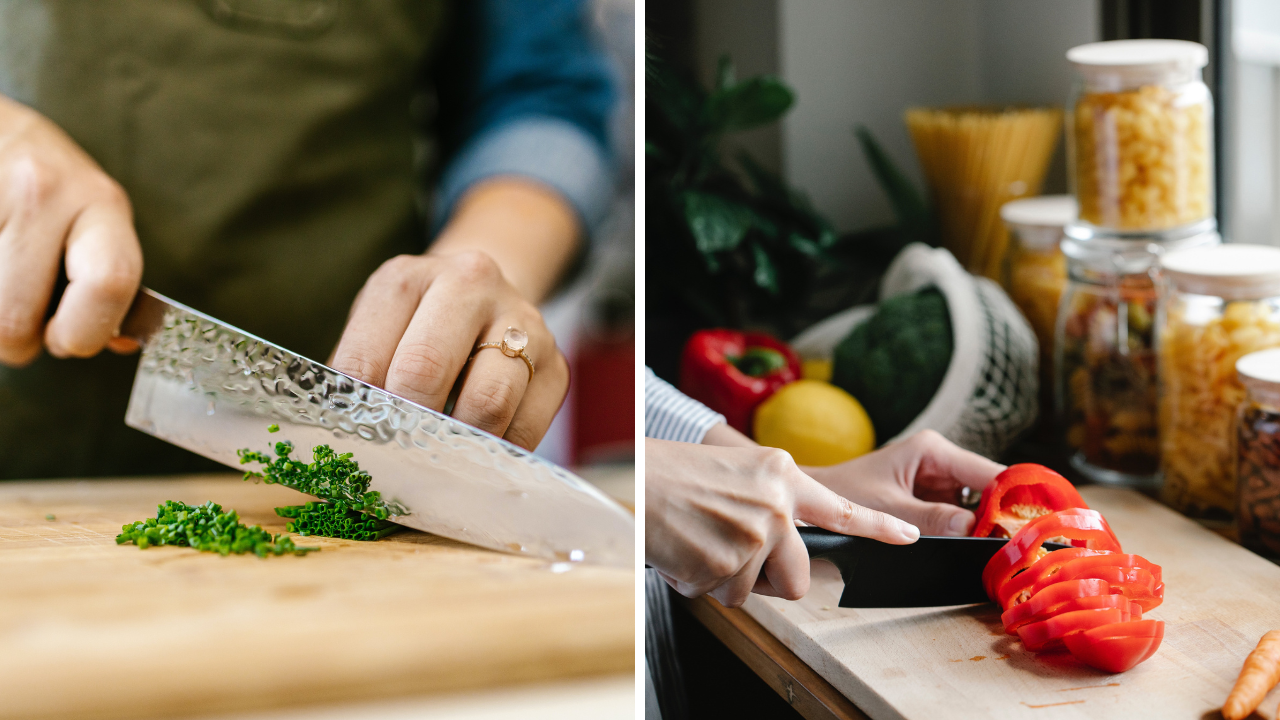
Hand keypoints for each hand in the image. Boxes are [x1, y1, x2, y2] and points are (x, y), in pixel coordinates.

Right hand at [0, 95, 141, 366]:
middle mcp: (43, 191)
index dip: (83, 332)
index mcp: (100, 202)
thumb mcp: (93, 219)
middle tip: (16, 318)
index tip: (65, 340)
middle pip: (12, 319)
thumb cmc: (47, 185)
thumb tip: (118, 343)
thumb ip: (106, 281)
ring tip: (0, 285)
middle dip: (13, 340)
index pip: (109, 282)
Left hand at [330, 250, 567, 449]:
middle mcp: (468, 284)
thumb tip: (345, 442)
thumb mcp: (379, 331)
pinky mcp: (557, 366)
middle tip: (397, 457)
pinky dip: (496, 452)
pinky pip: (525, 428)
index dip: (356, 413)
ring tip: (439, 458)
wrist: (488, 300)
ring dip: (457, 444)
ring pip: (487, 403)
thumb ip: (360, 377)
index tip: (356, 446)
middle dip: (405, 426)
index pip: (365, 359)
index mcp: (406, 279)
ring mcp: (521, 323)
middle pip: (425, 371)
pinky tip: (478, 450)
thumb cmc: (418, 328)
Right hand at [645, 438, 919, 607]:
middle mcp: (777, 504)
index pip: (841, 508)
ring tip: (696, 542)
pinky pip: (719, 594)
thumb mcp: (734, 471)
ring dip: (722, 578)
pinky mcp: (729, 562)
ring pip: (752, 590)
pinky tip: (682, 550)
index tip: (909, 536)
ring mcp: (756, 535)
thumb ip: (768, 501)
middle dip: (770, 581)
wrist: (632, 478)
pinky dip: (696, 581)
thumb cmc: (670, 474)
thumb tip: (778, 546)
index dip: (878, 527)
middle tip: (733, 561)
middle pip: (799, 576)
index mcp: (780, 474)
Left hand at [805, 430, 1004, 536]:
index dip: (1014, 499)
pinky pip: (961, 516)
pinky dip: (971, 533)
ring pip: (979, 505)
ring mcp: (938, 480)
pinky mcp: (932, 499)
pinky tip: (983, 550)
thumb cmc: (842, 494)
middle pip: (990, 490)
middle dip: (1005, 517)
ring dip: (989, 527)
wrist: (812, 501)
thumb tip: (975, 530)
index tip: (1033, 527)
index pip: (989, 473)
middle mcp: (940, 461)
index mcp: (932, 450)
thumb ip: (931, 520)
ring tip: (1007, 552)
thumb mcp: (887, 509)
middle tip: (1023, 547)